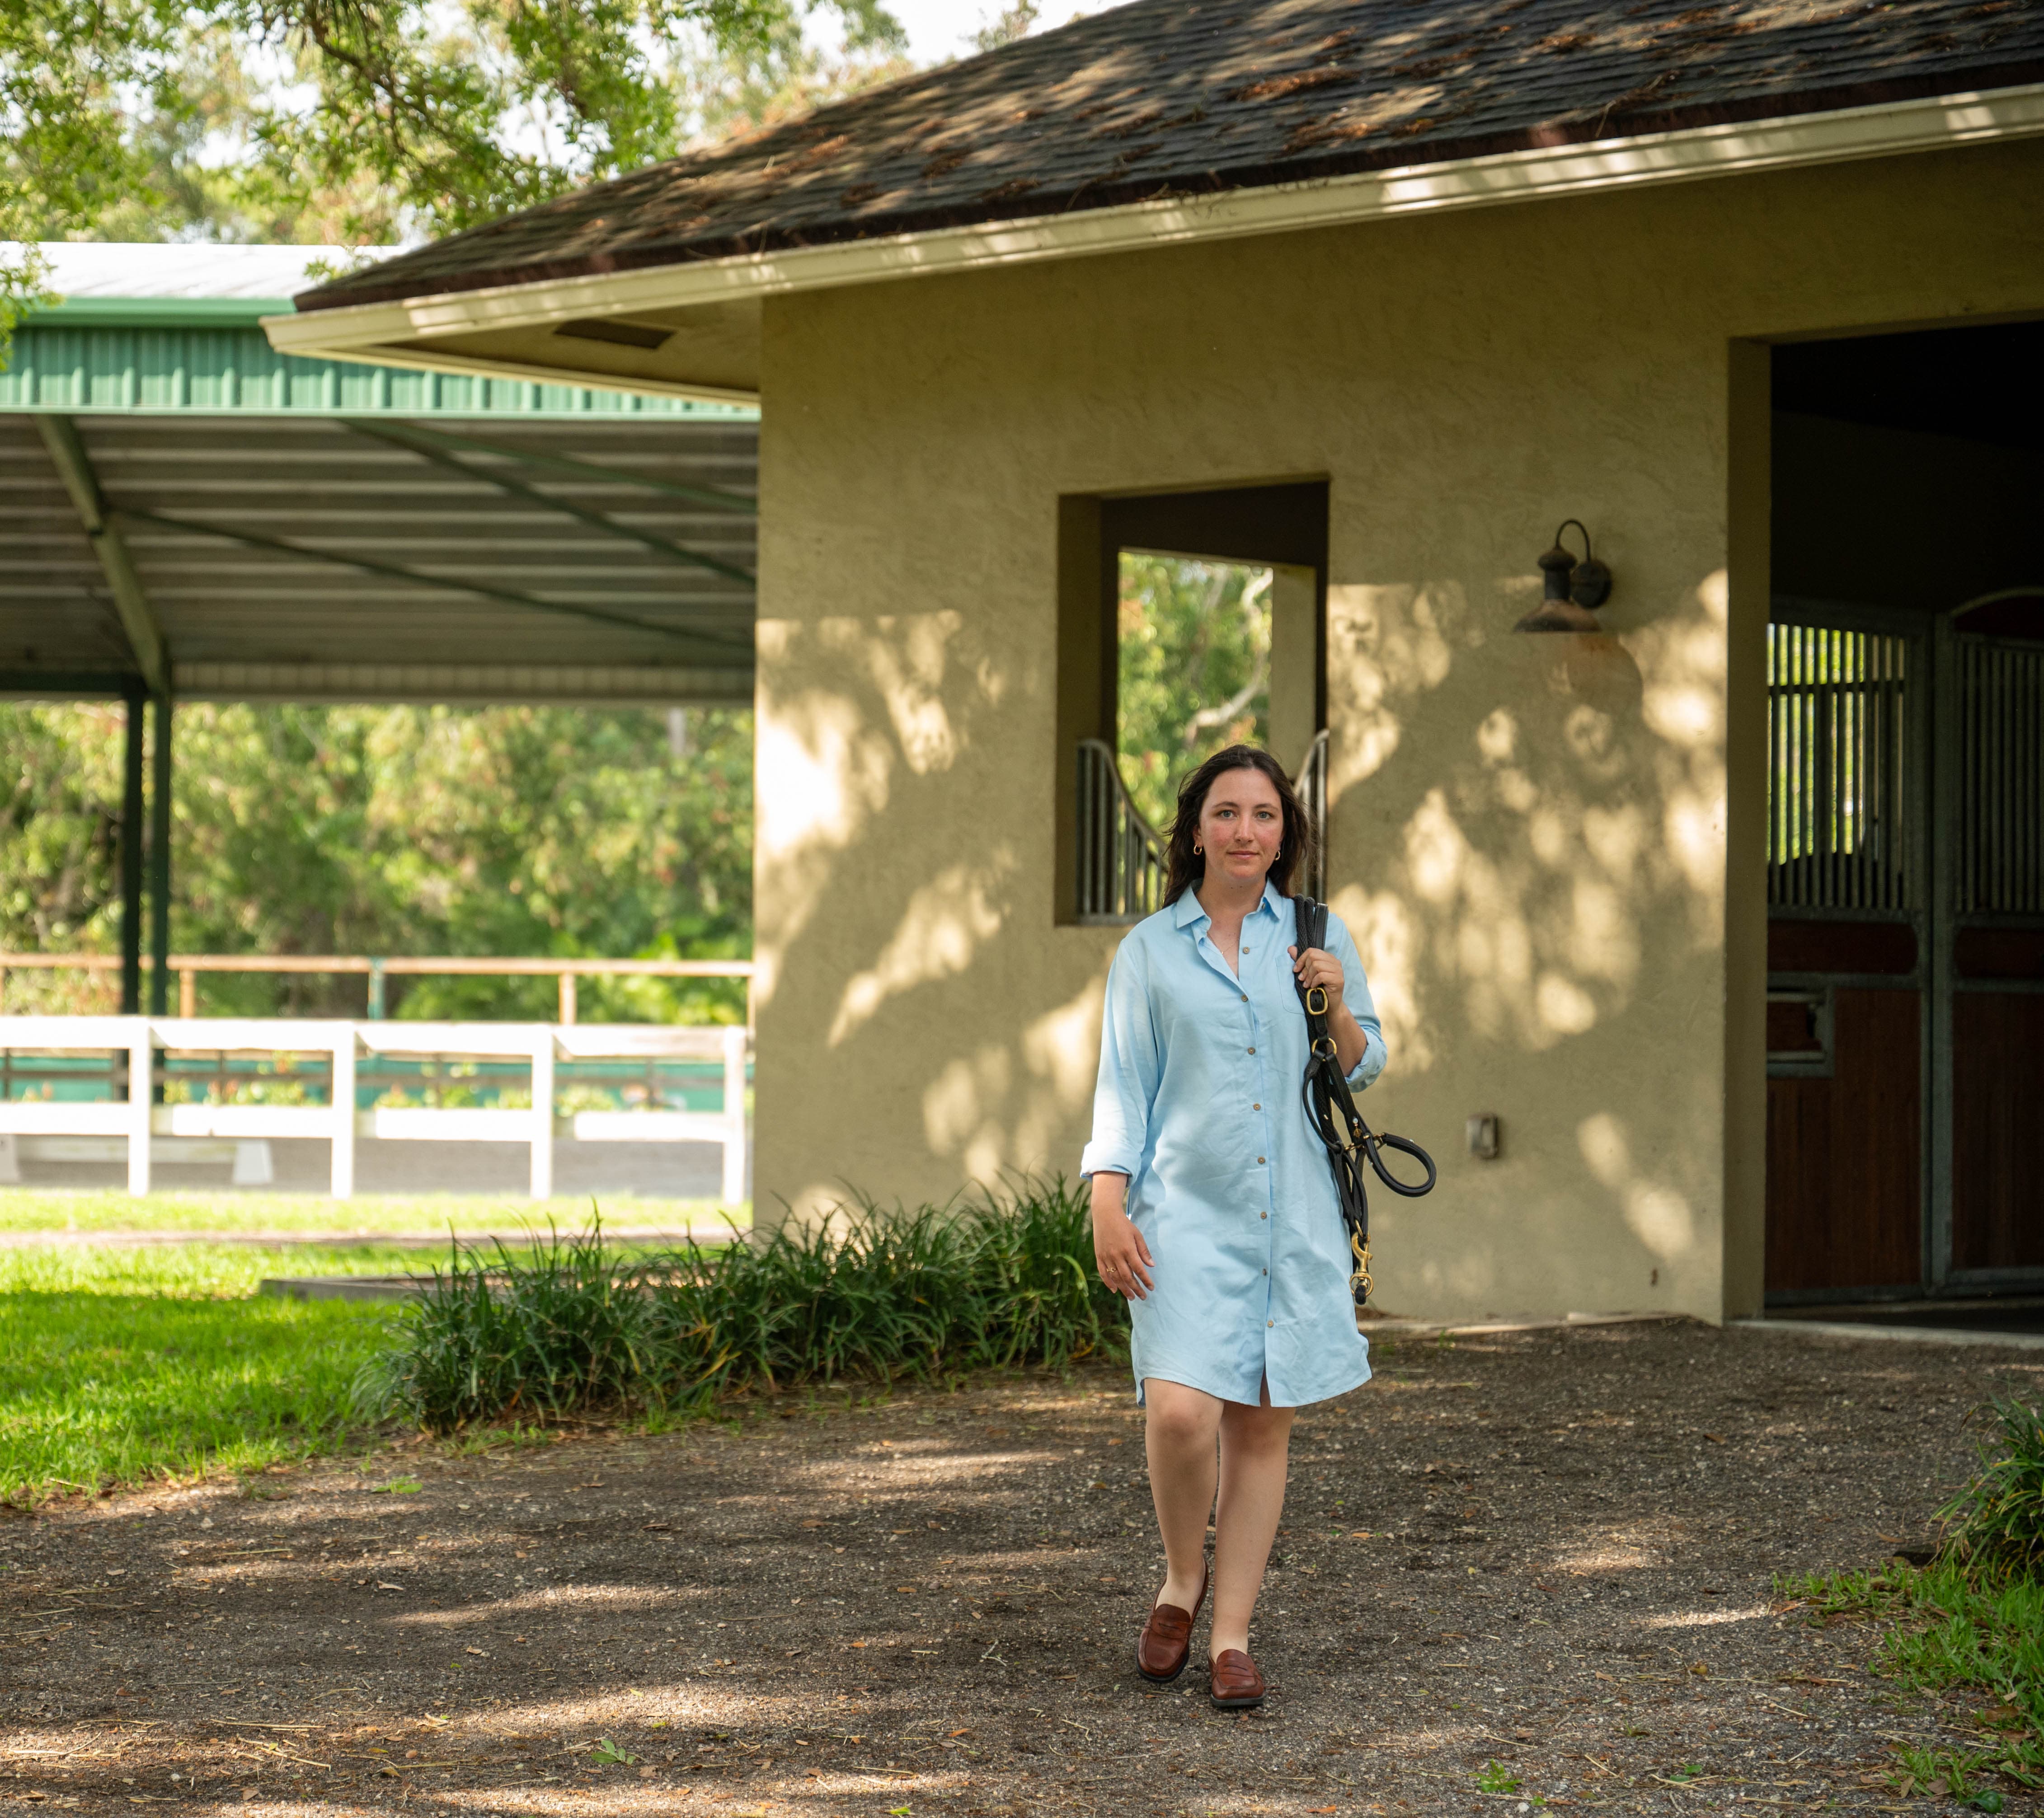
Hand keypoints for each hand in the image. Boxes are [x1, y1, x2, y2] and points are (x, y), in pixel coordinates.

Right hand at [1089, 1175, 1153, 1300]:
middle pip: (1127, 1277)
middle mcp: (1116, 1255)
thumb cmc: (1124, 1224)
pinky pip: (1103, 1272)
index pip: (1139, 1269)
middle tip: (1142, 1297)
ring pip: (1115, 1278)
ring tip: (1131, 1297)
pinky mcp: (1099, 1256)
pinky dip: (1108, 1282)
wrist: (1105, 1215)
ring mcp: (1106, 1256)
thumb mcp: (1137, 1235)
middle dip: (1136, 1289)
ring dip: (1124, 1289)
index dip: (1145, 1280)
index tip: (1151, 1288)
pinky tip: (1114, 1290)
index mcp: (1128, 1249)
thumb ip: (1144, 1251)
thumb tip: (1151, 1265)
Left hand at [1289, 943, 1343, 1000]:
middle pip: (1313, 956)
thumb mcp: (1308, 973)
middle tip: (1302, 979)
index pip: (1312, 951)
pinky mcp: (1338, 980)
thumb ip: (1301, 960)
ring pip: (1317, 965)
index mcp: (1329, 958)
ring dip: (1309, 976)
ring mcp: (1338, 971)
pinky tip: (1313, 986)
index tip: (1296, 970)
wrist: (1328, 1004)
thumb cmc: (1319, 988)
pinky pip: (1321, 975)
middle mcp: (1335, 962)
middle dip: (1305, 969)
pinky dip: (1314, 981)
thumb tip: (1290, 948)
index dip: (1301, 959)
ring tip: (1307, 984)